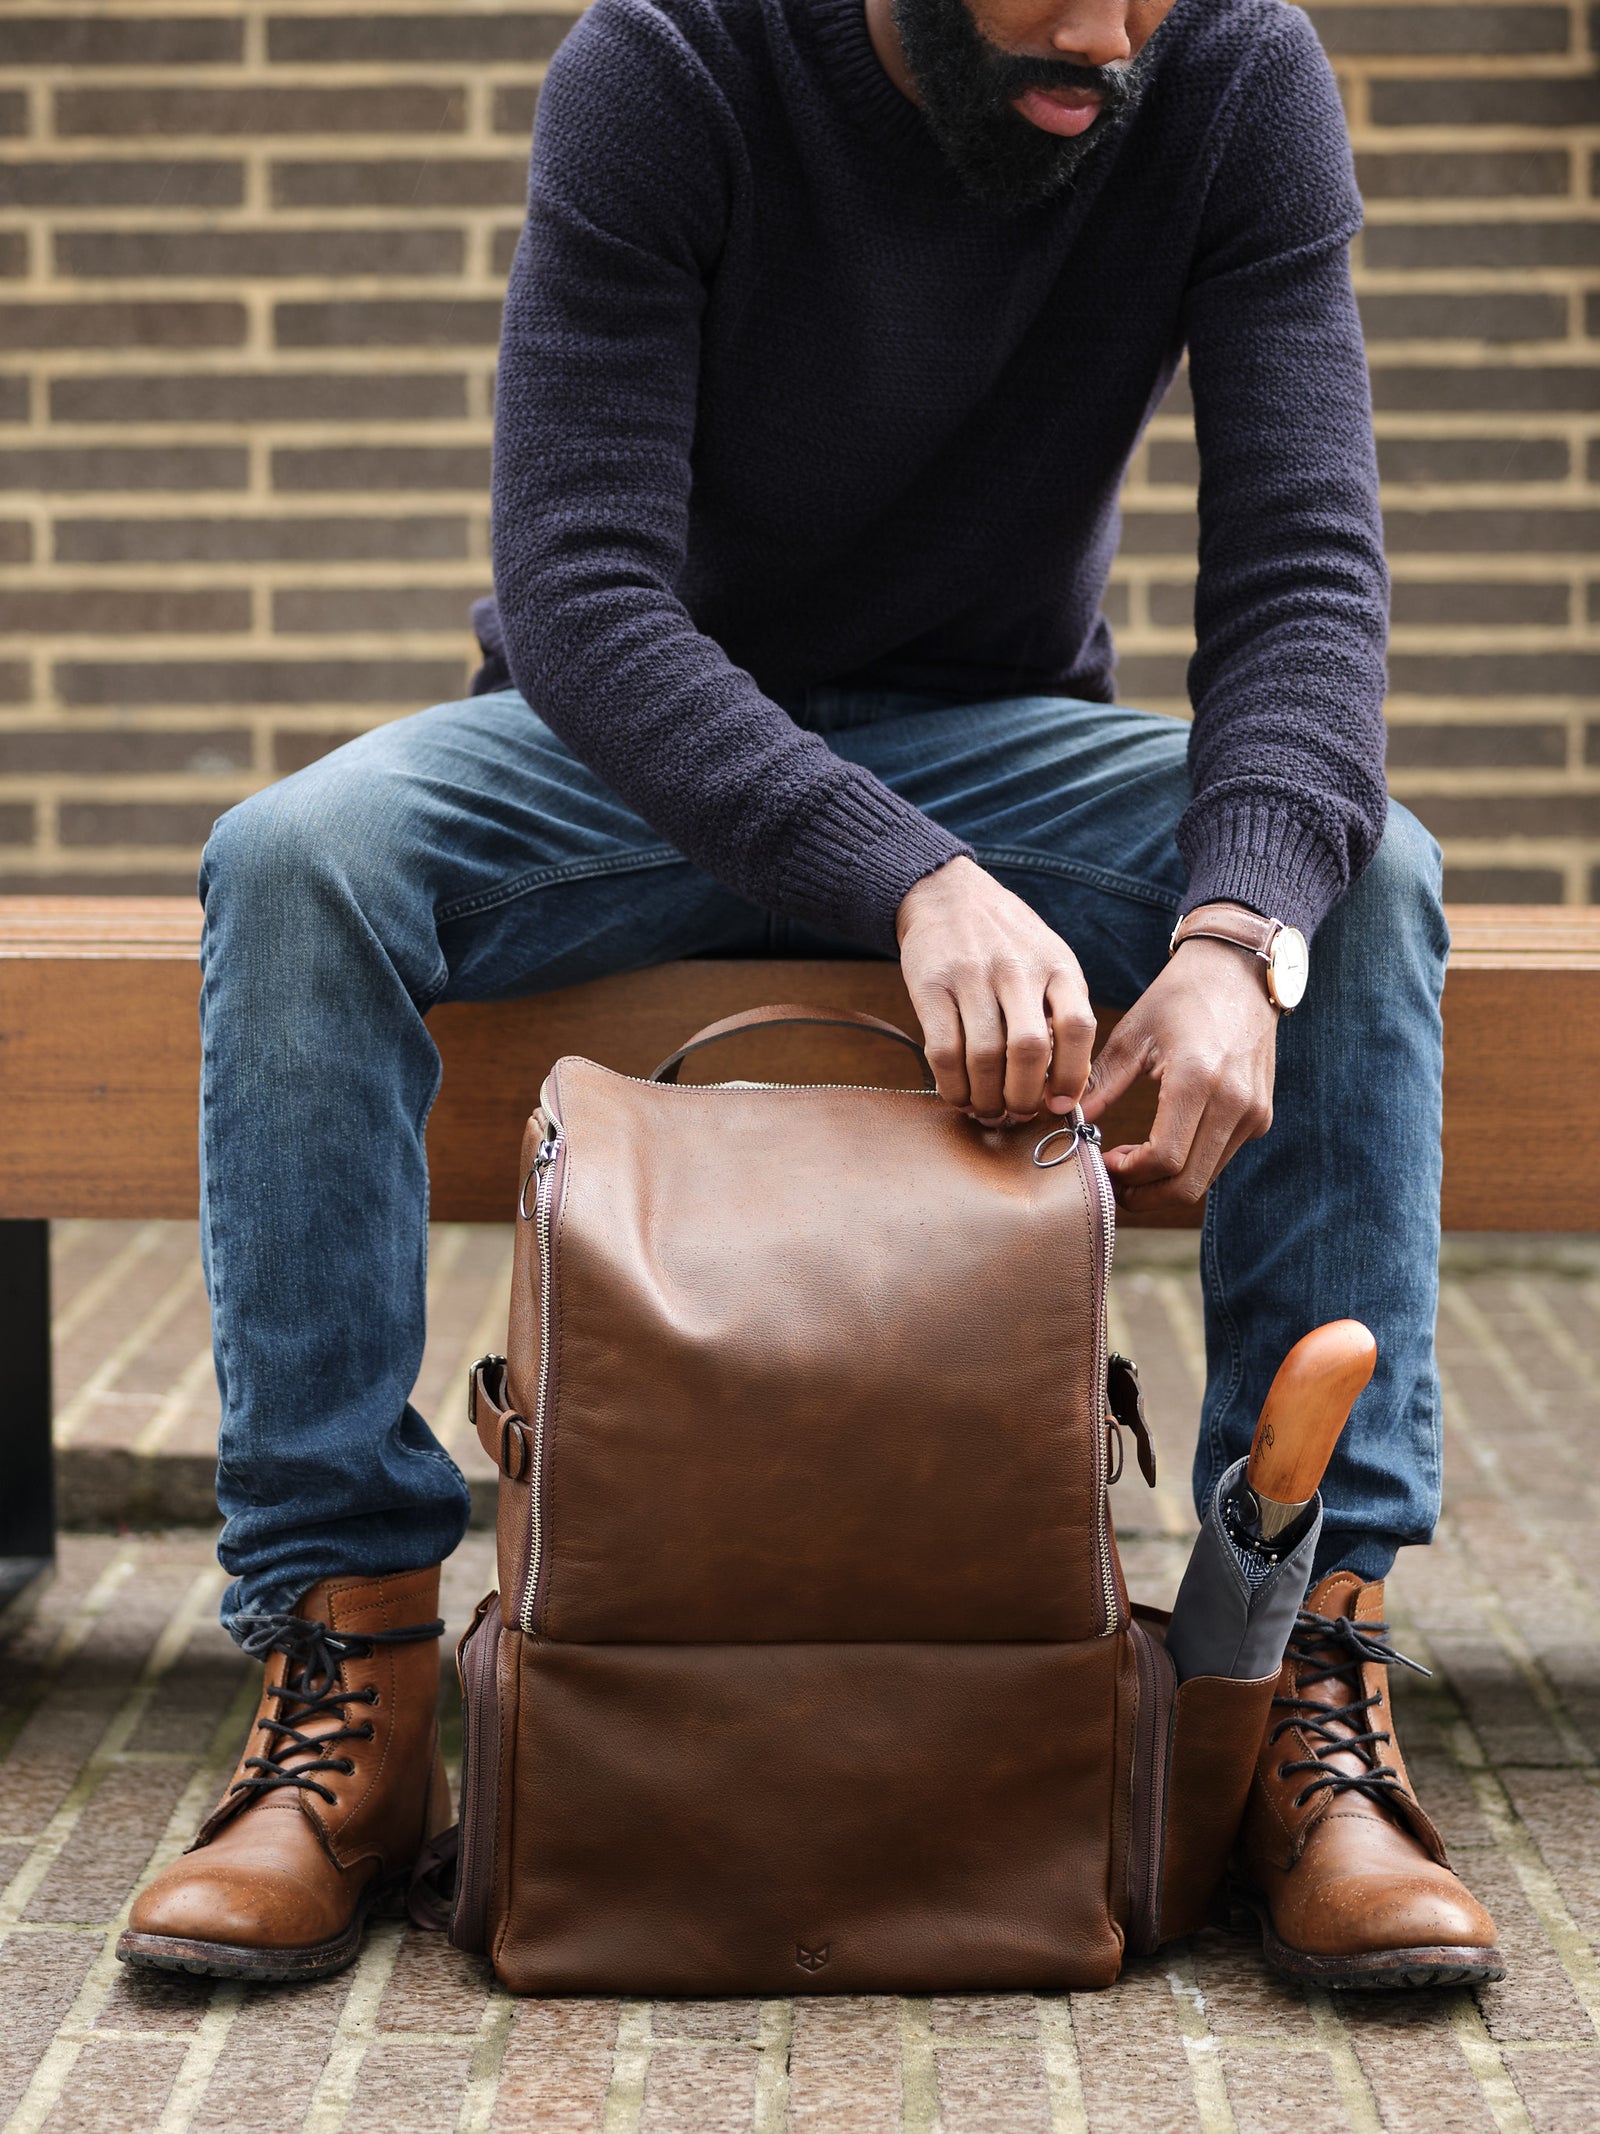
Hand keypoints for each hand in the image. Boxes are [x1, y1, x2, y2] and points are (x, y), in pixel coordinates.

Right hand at [895, 856, 1095, 1123]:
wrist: (947, 894)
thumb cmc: (1008, 941)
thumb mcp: (1050, 960)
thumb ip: (1062, 1010)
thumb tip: (1065, 1084)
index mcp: (1057, 965)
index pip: (1078, 1026)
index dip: (1072, 1074)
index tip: (1061, 1105)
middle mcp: (1016, 969)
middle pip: (1028, 1049)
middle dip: (1023, 1096)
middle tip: (1017, 1114)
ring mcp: (971, 976)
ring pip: (982, 1057)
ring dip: (986, 1098)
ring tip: (988, 1111)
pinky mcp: (931, 986)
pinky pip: (942, 1050)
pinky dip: (952, 1086)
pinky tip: (959, 1096)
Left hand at [1080, 915, 1278, 1212]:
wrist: (1240, 972)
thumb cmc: (1180, 996)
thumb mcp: (1132, 1034)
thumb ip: (1101, 1084)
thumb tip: (1068, 1122)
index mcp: (1197, 1079)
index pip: (1163, 1159)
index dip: (1127, 1175)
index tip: (1103, 1162)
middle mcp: (1234, 1103)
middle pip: (1187, 1184)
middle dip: (1144, 1195)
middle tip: (1113, 1183)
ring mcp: (1253, 1113)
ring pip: (1204, 1180)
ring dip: (1164, 1185)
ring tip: (1130, 1165)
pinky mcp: (1260, 1117)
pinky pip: (1218, 1160)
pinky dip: (1187, 1166)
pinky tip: (1160, 1147)